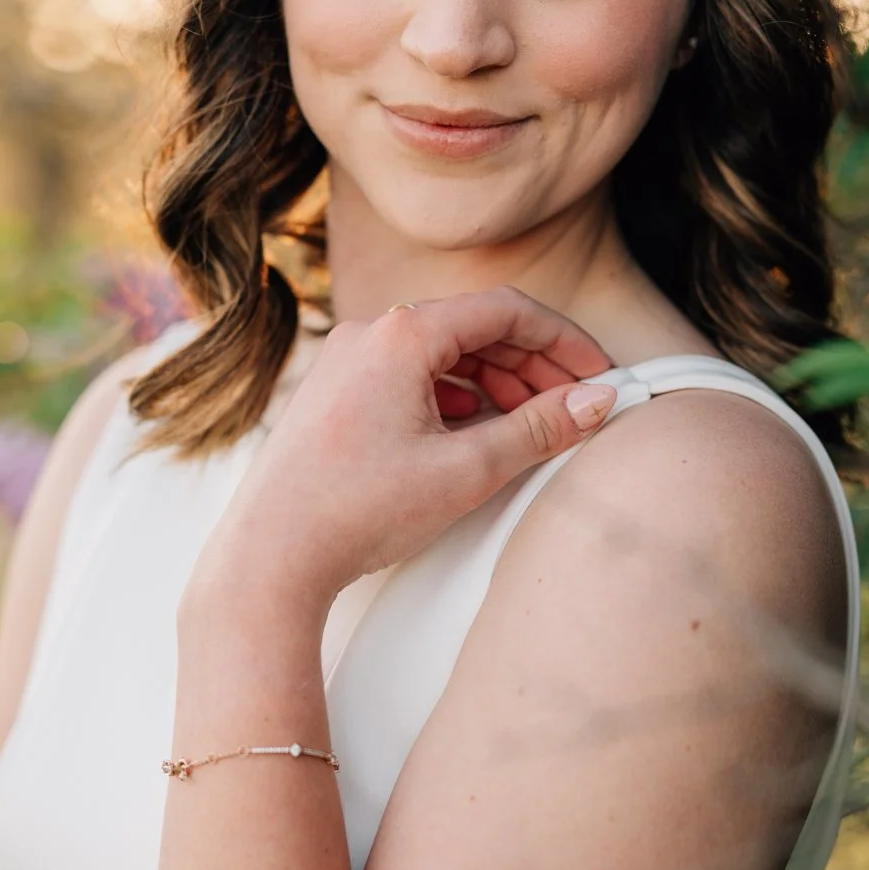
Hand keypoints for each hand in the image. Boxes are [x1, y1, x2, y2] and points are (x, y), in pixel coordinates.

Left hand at [198, 286, 618, 609]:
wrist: (270, 558)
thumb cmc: (357, 511)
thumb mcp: (465, 471)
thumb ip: (538, 429)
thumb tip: (595, 400)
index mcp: (402, 335)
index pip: (507, 311)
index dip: (564, 340)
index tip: (598, 374)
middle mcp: (369, 335)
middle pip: (475, 329)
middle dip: (533, 366)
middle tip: (574, 406)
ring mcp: (347, 363)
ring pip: (443, 355)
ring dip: (495, 384)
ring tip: (529, 427)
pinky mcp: (335, 394)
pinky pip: (410, 377)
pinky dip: (454, 398)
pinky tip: (475, 436)